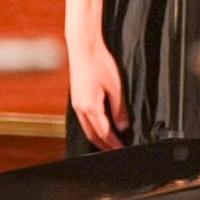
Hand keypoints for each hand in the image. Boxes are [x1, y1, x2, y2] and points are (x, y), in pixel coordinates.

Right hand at [68, 33, 127, 150]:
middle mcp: (80, 109)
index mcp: (90, 107)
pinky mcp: (77, 99)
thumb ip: (120, 110)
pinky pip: (84, 120)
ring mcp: (77, 104)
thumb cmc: (99, 63)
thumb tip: (123, 126)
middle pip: (93, 135)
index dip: (114, 144)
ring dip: (98, 138)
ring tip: (110, 143)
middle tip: (117, 151)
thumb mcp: (116, 87)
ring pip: (87, 128)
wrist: (83, 48)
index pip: (104, 133)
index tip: (123, 150)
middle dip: (105, 145)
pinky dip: (93, 127)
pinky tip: (100, 126)